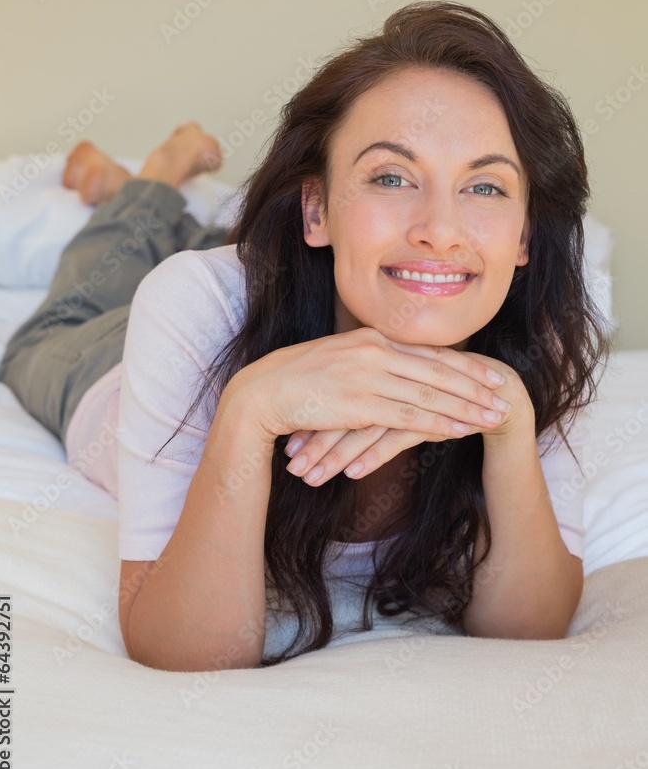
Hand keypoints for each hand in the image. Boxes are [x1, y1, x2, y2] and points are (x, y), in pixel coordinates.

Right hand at [231, 329, 515, 455]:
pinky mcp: (359, 402)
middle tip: (505, 394)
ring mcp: (368, 375)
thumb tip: (393, 371)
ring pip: (430, 393)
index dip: (463, 364)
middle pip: (438, 370)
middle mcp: (375, 351)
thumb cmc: (296, 379)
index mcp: (371, 337)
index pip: (428, 353)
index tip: (490, 373)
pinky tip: (459, 431)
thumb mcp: (338, 360)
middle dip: (475, 385)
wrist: (262, 392)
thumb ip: (368, 362)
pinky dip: (438, 423)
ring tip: (493, 417)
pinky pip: (408, 415)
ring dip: (465, 407)